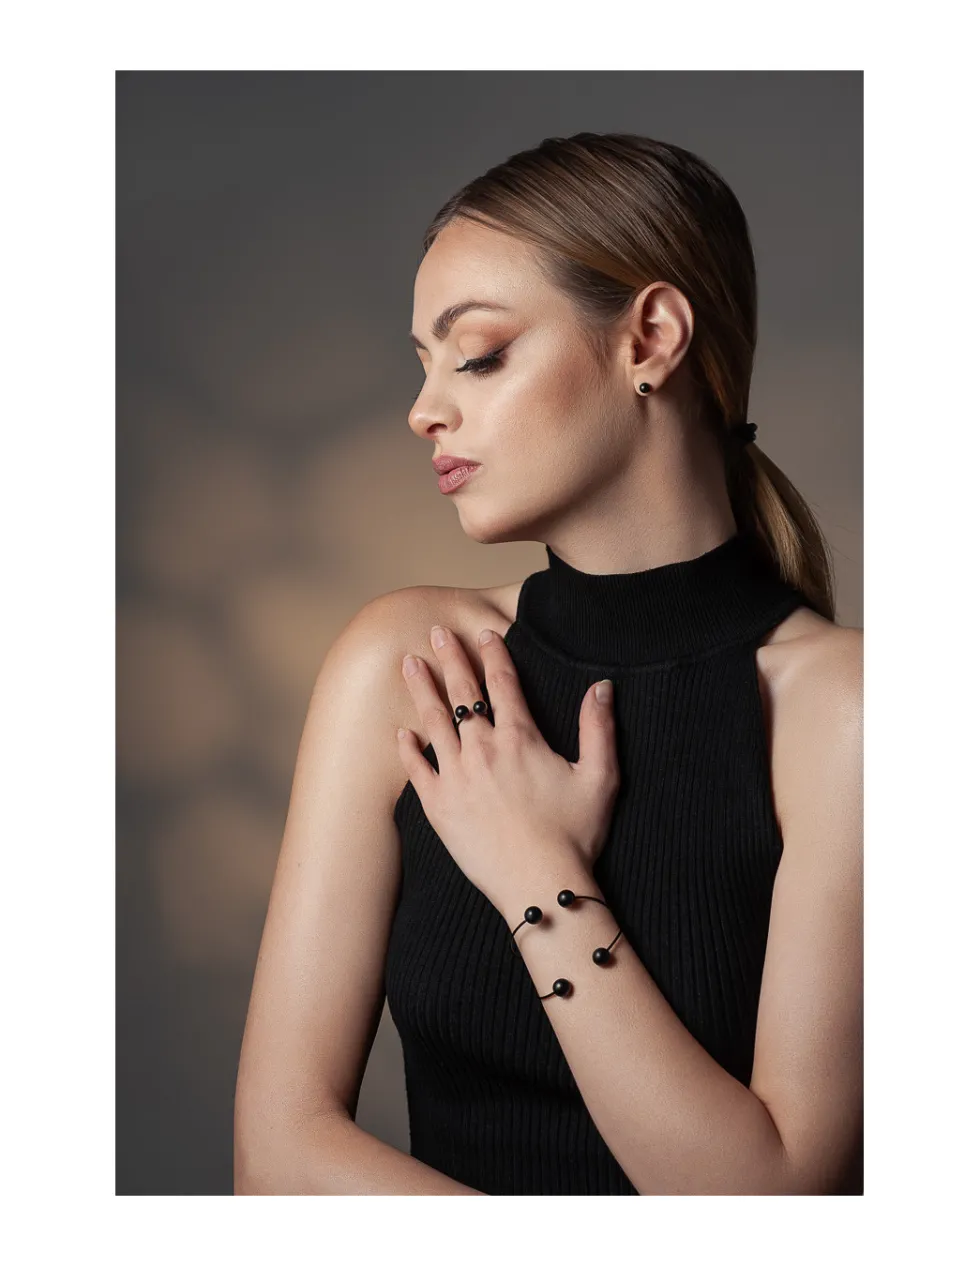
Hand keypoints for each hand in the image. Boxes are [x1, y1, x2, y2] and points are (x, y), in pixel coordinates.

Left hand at [396, 624, 620, 914]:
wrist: (539, 885)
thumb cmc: (574, 835)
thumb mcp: (600, 778)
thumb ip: (599, 728)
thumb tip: (601, 686)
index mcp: (521, 738)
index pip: (503, 683)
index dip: (493, 653)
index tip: (483, 632)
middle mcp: (483, 749)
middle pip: (462, 693)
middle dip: (450, 657)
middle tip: (437, 632)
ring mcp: (456, 777)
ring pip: (433, 722)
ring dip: (421, 689)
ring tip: (408, 663)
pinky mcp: (438, 806)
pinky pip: (417, 769)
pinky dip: (407, 748)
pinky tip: (400, 733)